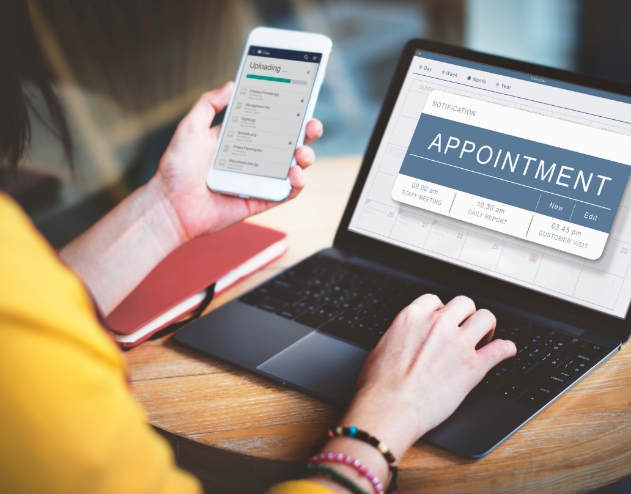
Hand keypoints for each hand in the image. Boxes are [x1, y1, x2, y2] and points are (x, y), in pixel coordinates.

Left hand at [150, 81, 323, 242]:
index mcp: (240, 138)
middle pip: (289, 142)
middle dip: (306, 132)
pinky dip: (298, 183)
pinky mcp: (261, 200)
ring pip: (294, 167)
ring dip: (306, 157)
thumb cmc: (177, 168)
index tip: (300, 100)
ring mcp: (259, 179)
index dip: (288, 111)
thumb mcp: (190, 127)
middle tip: (311, 125)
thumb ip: (209, 104)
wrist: (170, 204)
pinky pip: (287, 192)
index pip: (271, 121)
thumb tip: (231, 84)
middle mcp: (254, 158)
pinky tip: (295, 174)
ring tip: (301, 153)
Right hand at [342, 294, 515, 458]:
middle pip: (464, 303)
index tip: (443, 320)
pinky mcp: (473, 366)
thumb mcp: (381, 347)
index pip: (435, 300)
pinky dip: (507, 349)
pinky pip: (501, 349)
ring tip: (485, 337)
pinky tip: (506, 351)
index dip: (440, 310)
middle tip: (465, 329)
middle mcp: (437, 324)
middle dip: (466, 315)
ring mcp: (458, 343)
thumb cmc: (380, 384)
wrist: (391, 407)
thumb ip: (400, 335)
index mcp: (412, 317)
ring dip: (487, 327)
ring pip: (486, 318)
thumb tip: (404, 339)